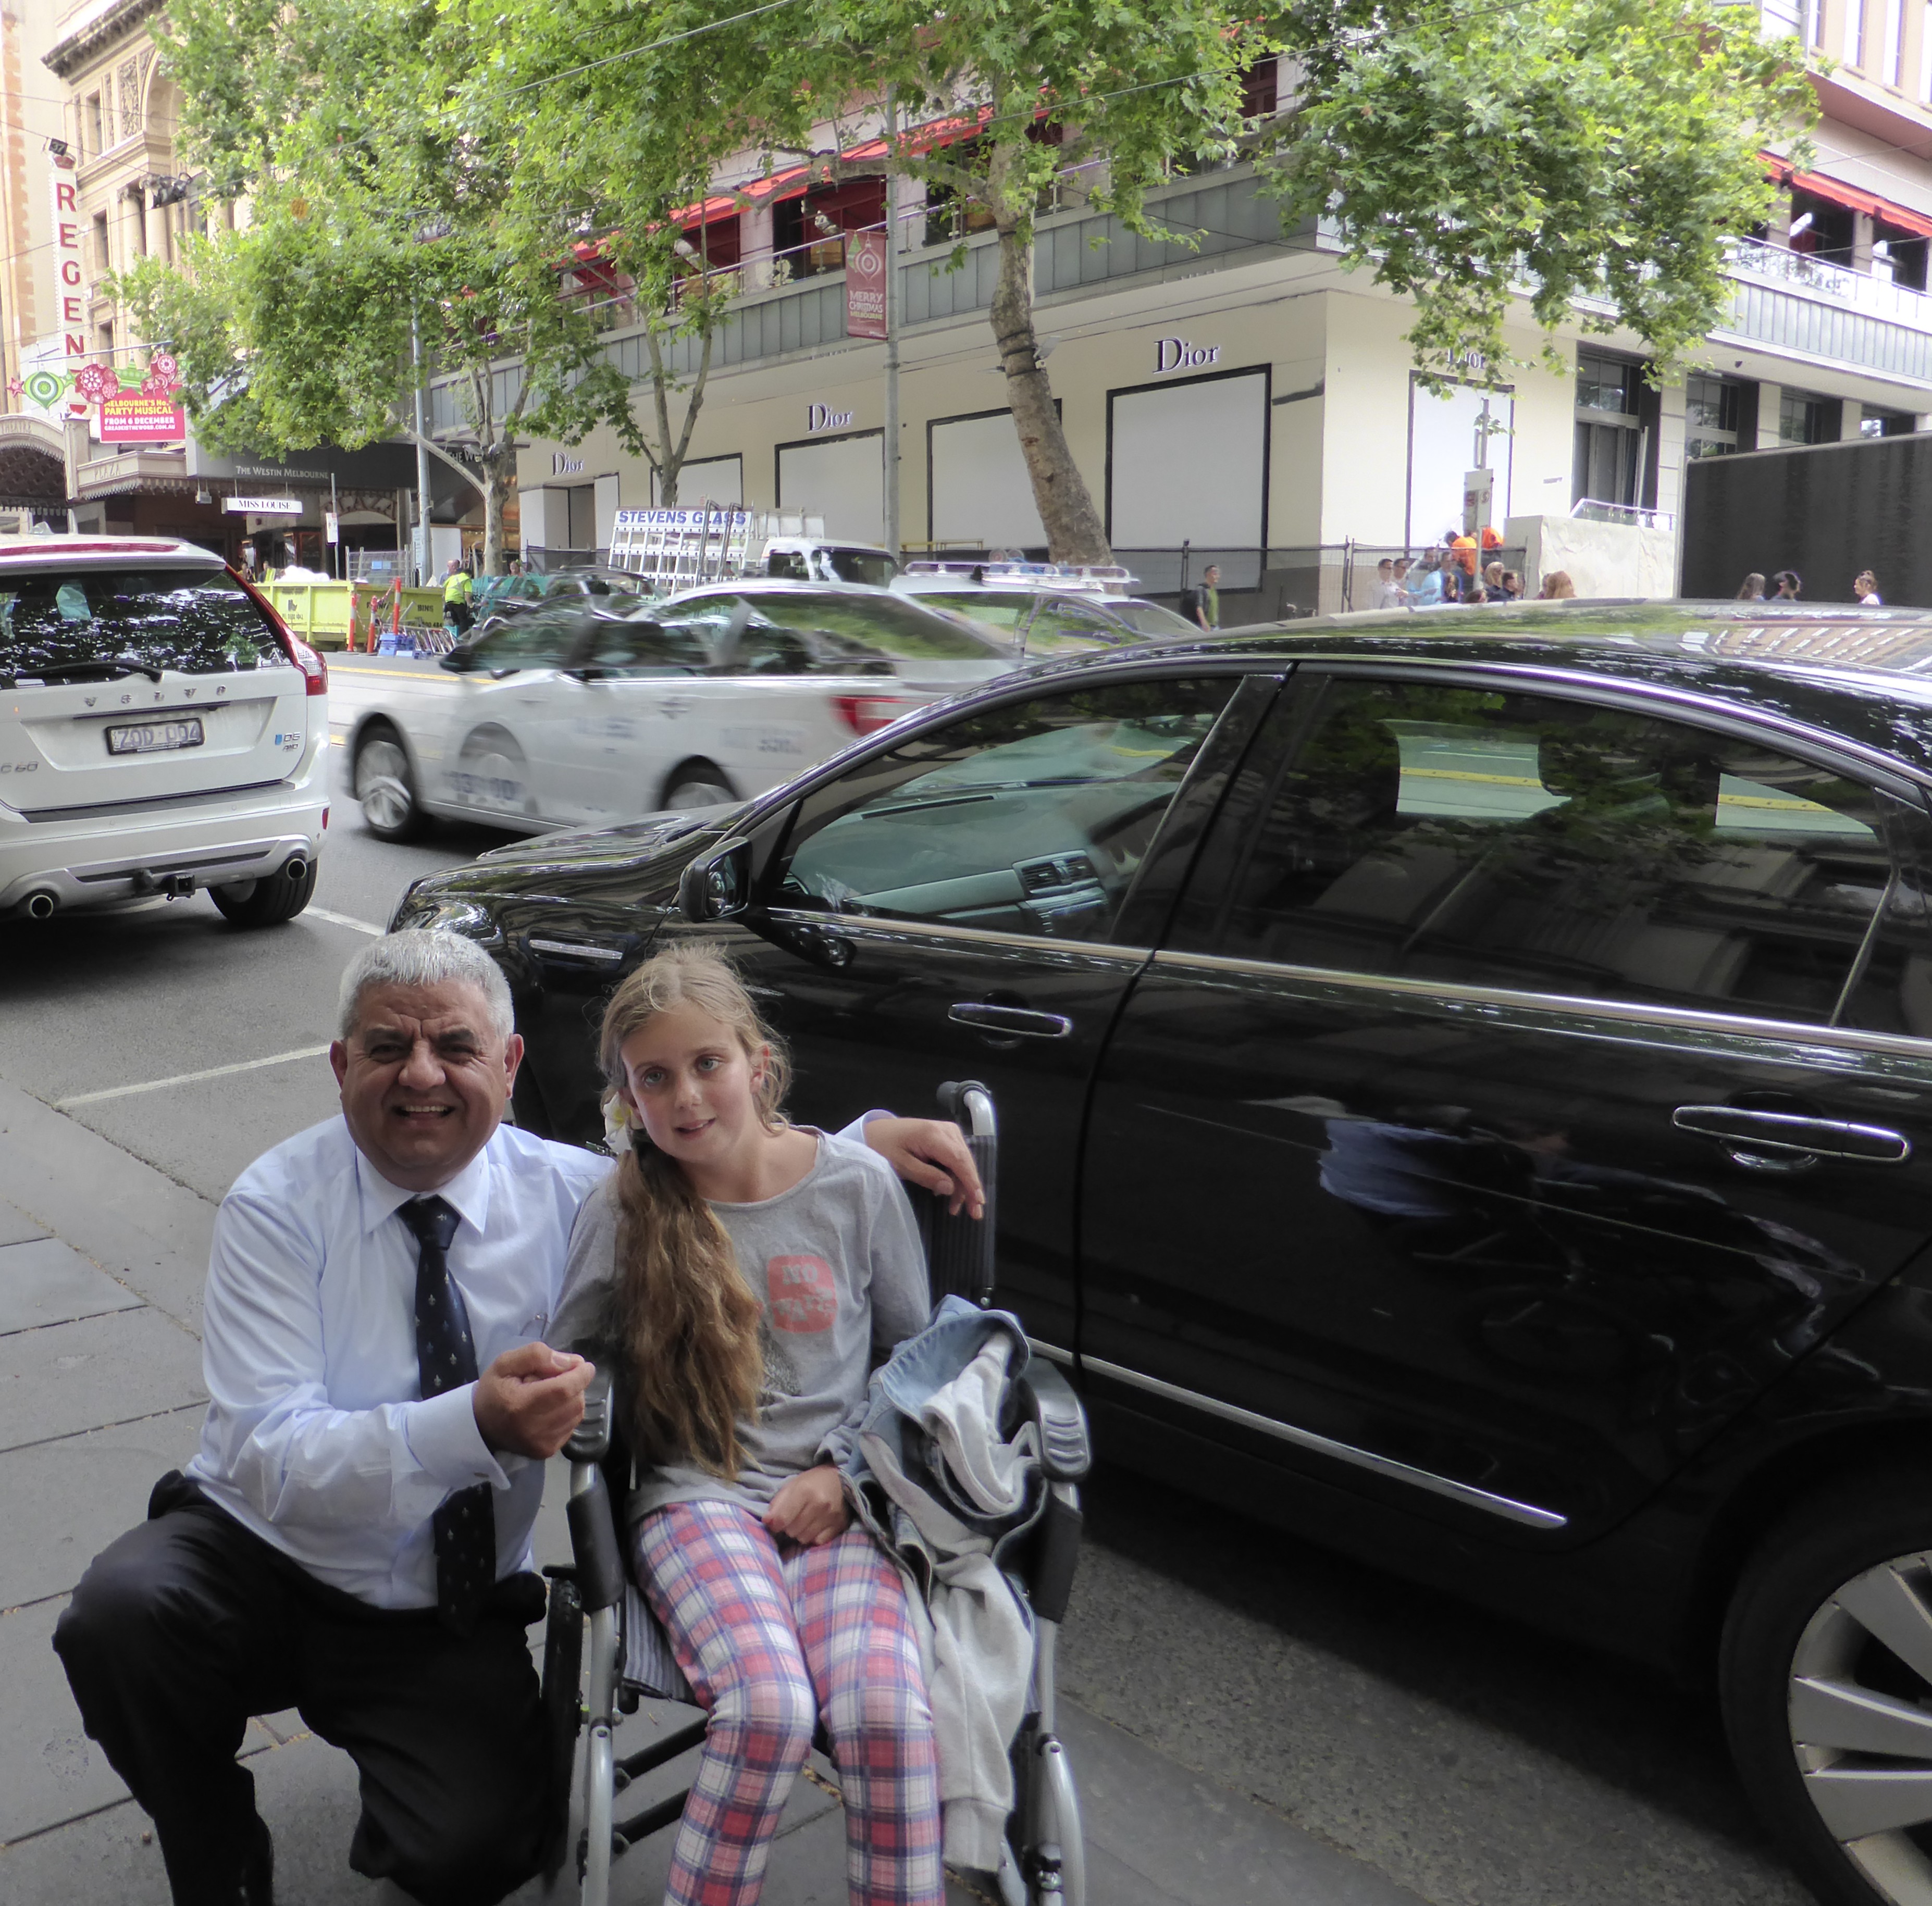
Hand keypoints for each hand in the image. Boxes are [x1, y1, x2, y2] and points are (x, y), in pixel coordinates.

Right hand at [473, 1342, 595, 1458]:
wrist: (480, 1426)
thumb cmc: (494, 1391)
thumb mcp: (506, 1363)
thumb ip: (537, 1356)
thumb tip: (572, 1362)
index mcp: (520, 1404)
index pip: (564, 1389)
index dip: (580, 1375)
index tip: (584, 1365)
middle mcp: (533, 1429)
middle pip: (575, 1401)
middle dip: (575, 1384)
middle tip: (558, 1377)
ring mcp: (541, 1444)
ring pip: (577, 1414)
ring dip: (573, 1398)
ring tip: (551, 1393)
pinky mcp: (546, 1452)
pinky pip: (571, 1427)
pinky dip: (568, 1414)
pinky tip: (551, 1409)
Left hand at [763, 1465, 849, 1546]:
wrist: (841, 1479)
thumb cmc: (813, 1482)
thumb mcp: (792, 1485)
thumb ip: (777, 1503)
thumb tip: (767, 1522)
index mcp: (805, 1490)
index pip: (781, 1519)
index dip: (775, 1523)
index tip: (776, 1521)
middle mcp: (820, 1504)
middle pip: (792, 1531)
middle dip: (789, 1526)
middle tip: (794, 1517)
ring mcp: (831, 1516)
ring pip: (804, 1538)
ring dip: (801, 1532)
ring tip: (805, 1521)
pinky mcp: (840, 1525)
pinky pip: (818, 1541)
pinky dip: (814, 1536)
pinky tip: (815, 1526)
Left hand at [864, 1115, 984, 1218]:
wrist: (875, 1130)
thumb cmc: (882, 1147)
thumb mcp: (899, 1165)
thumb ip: (925, 1175)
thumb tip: (950, 1188)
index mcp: (932, 1134)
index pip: (959, 1160)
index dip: (970, 1181)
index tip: (977, 1201)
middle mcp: (945, 1130)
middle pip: (965, 1161)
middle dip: (970, 1187)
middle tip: (974, 1213)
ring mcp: (947, 1131)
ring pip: (963, 1161)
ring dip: (963, 1184)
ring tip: (956, 1207)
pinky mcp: (946, 1135)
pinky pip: (957, 1156)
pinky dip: (957, 1174)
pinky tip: (950, 1191)